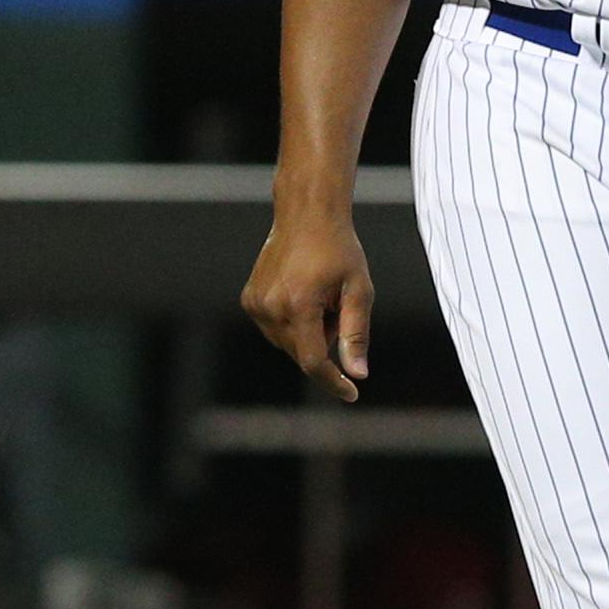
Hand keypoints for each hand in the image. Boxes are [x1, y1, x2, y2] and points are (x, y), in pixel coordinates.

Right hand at [242, 204, 372, 402]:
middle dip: (324, 342)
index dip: (333, 382)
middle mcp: (271, 307)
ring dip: (308, 333)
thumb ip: (356, 333)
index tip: (351, 393)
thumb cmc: (338, 249)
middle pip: (302, 353)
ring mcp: (256, 304)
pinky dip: (292, 323)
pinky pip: (275, 329)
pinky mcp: (250, 300)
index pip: (313, 362)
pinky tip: (303, 294)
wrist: (307, 215)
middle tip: (336, 306)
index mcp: (299, 305)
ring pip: (287, 344)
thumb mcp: (359, 289)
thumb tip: (357, 373)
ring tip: (319, 297)